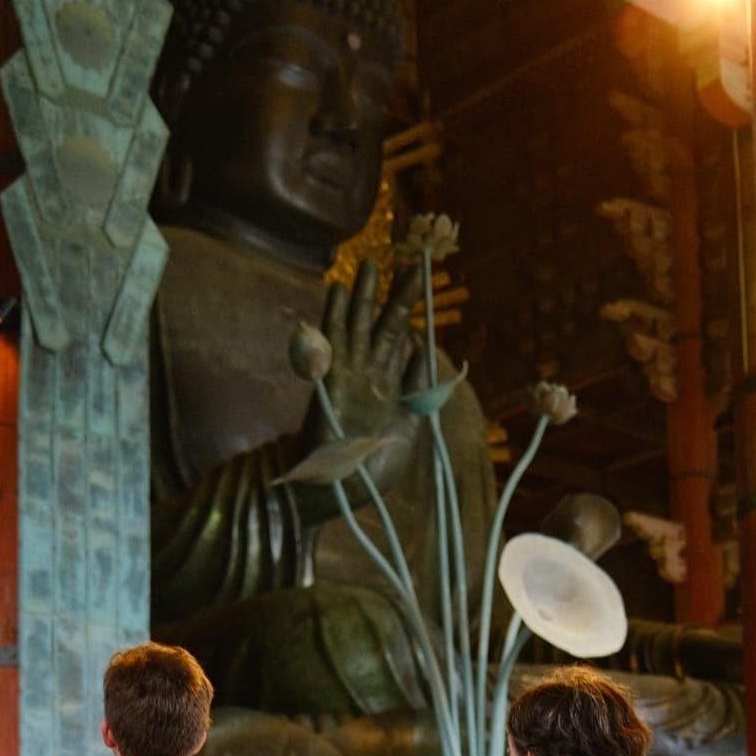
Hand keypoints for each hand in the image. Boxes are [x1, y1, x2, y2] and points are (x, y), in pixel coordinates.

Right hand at [299, 260, 425, 505]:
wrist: (338, 491)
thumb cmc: (373, 470)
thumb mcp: (410, 430)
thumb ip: (418, 391)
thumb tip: (426, 353)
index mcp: (394, 389)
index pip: (405, 344)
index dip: (413, 318)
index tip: (421, 288)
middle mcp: (372, 377)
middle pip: (385, 327)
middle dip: (395, 297)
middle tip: (406, 263)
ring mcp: (349, 375)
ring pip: (359, 326)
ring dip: (364, 296)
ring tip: (369, 265)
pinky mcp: (329, 380)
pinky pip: (332, 340)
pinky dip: (335, 314)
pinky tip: (339, 289)